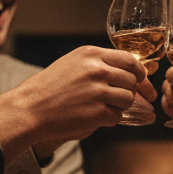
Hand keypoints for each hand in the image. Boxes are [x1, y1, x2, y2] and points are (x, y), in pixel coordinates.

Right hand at [0, 46, 147, 160]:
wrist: (30, 108)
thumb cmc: (50, 87)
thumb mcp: (73, 63)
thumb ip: (98, 63)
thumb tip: (128, 70)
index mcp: (91, 54)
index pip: (129, 60)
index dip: (139, 72)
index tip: (142, 79)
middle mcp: (97, 70)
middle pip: (131, 81)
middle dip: (130, 91)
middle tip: (119, 98)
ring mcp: (98, 91)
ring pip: (128, 99)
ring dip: (120, 106)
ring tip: (103, 107)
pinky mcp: (97, 112)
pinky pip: (117, 116)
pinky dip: (110, 119)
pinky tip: (96, 117)